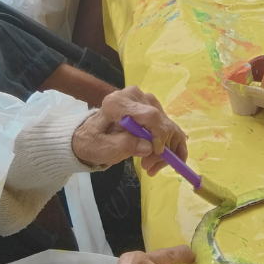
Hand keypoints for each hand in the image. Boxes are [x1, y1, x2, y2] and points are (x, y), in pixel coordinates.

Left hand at [71, 86, 187, 171]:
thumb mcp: (103, 148)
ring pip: (168, 125)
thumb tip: (149, 146)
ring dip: (166, 149)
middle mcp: (135, 96)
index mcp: (118, 103)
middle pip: (160, 121)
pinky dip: (172, 144)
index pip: (149, 115)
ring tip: (150, 165)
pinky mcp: (152, 108)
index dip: (159, 134)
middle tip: (149, 167)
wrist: (91, 136)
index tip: (157, 153)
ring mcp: (145, 101)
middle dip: (161, 147)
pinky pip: (170, 126)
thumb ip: (124, 145)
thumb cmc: (93, 142)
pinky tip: (168, 159)